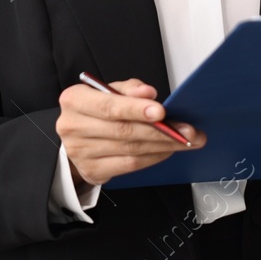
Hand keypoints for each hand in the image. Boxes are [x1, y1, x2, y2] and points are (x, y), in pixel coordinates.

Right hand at [56, 78, 204, 188]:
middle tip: (187, 130)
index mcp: (74, 100)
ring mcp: (81, 152)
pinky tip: (167, 150)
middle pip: (123, 131)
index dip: (136, 109)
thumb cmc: (95, 109)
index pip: (108, 106)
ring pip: (131, 149)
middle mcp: (73, 127)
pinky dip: (153, 157)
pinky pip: (130, 165)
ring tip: (185, 140)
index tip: (161, 111)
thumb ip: (129, 89)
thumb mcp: (108, 90)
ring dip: (163, 145)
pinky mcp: (92, 171)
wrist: (76, 136)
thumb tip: (148, 93)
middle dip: (160, 130)